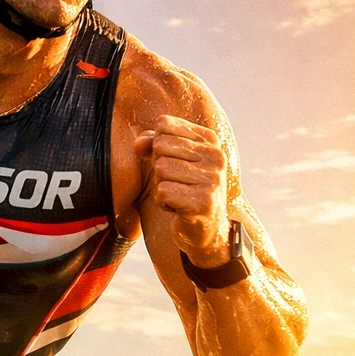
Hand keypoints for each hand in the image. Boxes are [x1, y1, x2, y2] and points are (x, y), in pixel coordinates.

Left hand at [134, 113, 229, 267]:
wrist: (204, 230)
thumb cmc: (183, 190)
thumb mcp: (169, 160)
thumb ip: (152, 143)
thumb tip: (138, 144)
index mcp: (210, 140)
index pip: (165, 125)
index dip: (157, 146)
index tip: (173, 162)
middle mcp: (215, 156)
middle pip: (161, 147)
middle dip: (159, 169)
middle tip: (176, 184)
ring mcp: (212, 179)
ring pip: (161, 170)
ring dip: (161, 187)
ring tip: (178, 196)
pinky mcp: (204, 201)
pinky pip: (163, 192)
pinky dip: (163, 203)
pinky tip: (178, 209)